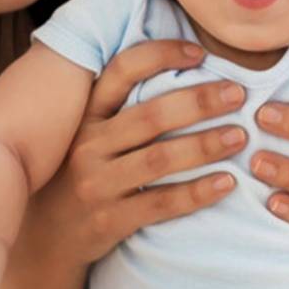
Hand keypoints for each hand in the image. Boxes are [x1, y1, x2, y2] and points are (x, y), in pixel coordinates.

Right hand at [20, 39, 246, 269]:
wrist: (48, 237)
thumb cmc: (81, 175)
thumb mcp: (88, 136)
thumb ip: (121, 108)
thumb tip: (184, 69)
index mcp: (86, 116)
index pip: (122, 71)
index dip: (161, 55)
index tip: (201, 52)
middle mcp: (87, 145)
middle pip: (151, 116)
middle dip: (200, 102)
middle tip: (238, 95)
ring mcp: (96, 184)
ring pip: (159, 159)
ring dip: (205, 145)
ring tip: (240, 137)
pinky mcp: (109, 220)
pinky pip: (160, 203)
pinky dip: (197, 192)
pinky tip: (227, 183)